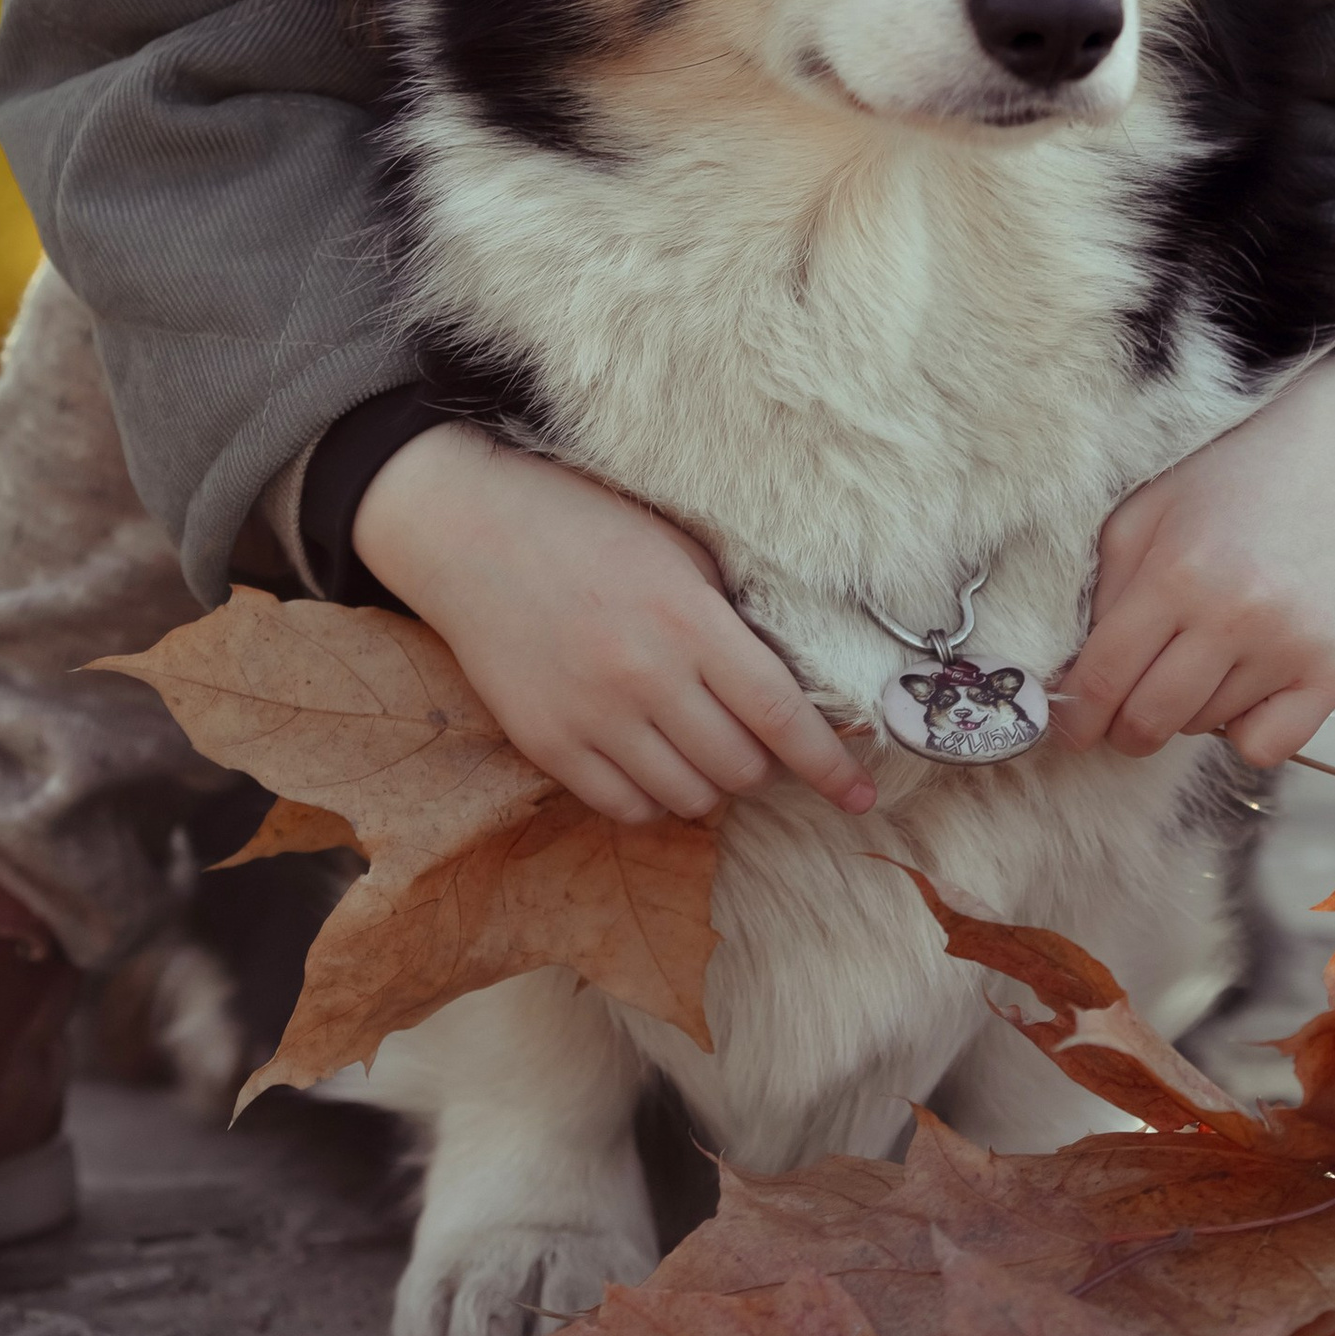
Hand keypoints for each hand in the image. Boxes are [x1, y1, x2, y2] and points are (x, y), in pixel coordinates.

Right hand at [353, 424, 875, 828]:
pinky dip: (656, 799)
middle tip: (754, 738)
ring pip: (689, 798)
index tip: (862, 795)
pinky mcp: (547, 744)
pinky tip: (656, 763)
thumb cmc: (587, 528)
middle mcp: (645, 676)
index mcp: (689, 620)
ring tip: (702, 746)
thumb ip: (732, 618)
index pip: (781, 715)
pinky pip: (626, 807)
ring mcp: (592, 717)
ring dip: (712, 784)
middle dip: (763, 764)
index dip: (831, 765)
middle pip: (740, 768)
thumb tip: (796, 685)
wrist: (471, 532)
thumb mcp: (678, 552)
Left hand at [1052, 354, 1334, 769]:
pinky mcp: (1334, 670)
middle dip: (1122, 729)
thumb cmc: (1221, 491)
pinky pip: (1266, 748)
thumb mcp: (1142, 518)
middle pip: (1150, 720)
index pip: (1104, 677)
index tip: (1070, 729)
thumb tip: (1072, 680)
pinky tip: (1245, 683)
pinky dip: (1245, 729)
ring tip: (1205, 652)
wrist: (1328, 469)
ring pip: (1205, 728)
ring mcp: (1291, 646)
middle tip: (1122, 714)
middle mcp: (1236, 614)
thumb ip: (1102, 594)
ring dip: (1189, 708)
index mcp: (1177, 572)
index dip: (1076, 716)